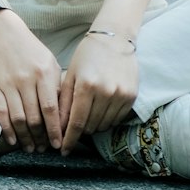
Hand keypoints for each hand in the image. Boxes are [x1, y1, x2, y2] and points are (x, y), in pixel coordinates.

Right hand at [0, 11, 63, 152]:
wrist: (3, 33)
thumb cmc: (30, 49)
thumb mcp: (49, 62)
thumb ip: (56, 85)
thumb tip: (63, 114)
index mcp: (43, 72)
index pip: (51, 108)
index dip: (54, 130)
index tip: (58, 144)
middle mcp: (26, 79)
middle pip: (34, 117)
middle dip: (40, 138)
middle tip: (44, 149)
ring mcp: (9, 83)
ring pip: (18, 119)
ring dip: (25, 138)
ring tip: (31, 148)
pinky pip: (1, 113)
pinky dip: (7, 130)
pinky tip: (13, 139)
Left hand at [58, 32, 138, 154]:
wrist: (114, 38)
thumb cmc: (88, 55)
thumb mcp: (71, 74)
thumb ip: (64, 102)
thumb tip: (58, 128)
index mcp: (86, 85)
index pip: (76, 123)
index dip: (69, 140)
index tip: (63, 150)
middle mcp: (105, 92)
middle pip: (90, 126)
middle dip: (80, 130)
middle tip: (75, 124)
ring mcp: (120, 95)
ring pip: (103, 125)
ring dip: (93, 125)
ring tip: (89, 112)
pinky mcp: (131, 96)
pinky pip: (116, 119)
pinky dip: (107, 119)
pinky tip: (102, 108)